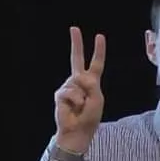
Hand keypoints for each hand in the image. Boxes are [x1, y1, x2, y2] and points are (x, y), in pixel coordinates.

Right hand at [54, 26, 105, 153]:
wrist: (77, 131)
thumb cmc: (90, 117)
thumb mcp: (97, 99)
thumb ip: (92, 85)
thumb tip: (80, 76)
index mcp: (92, 82)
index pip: (96, 63)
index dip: (98, 51)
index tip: (99, 37)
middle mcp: (79, 81)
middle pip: (77, 59)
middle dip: (77, 43)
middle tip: (74, 28)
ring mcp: (68, 86)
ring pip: (77, 81)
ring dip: (82, 96)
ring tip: (81, 106)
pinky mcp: (60, 94)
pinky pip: (70, 92)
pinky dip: (75, 100)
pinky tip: (73, 108)